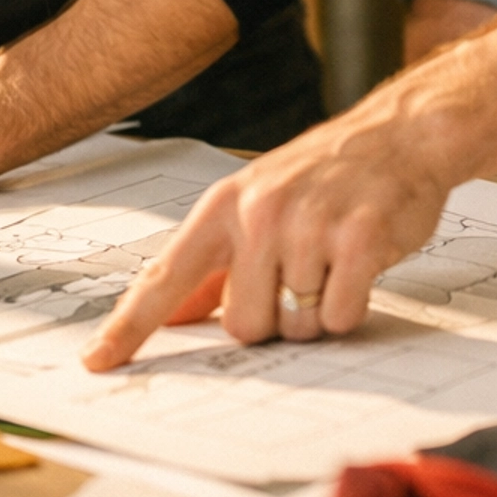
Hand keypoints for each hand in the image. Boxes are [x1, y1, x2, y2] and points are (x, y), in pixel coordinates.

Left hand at [83, 92, 455, 367]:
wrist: (399, 135)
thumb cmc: (325, 175)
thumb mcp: (257, 203)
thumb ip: (215, 264)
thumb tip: (170, 316)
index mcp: (224, 206)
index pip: (165, 275)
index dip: (129, 326)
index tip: (98, 362)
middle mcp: (260, 212)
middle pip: (242, 325)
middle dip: (272, 319)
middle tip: (298, 278)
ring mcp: (309, 224)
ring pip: (295, 326)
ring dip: (315, 312)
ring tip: (331, 265)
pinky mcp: (359, 237)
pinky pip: (340, 316)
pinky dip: (350, 308)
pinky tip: (358, 269)